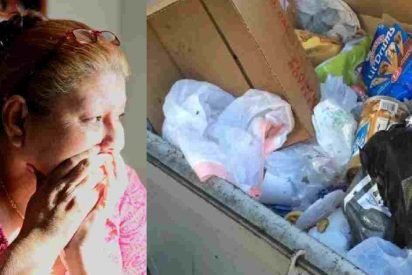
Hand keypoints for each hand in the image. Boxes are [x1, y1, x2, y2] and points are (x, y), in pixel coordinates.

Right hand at [2, 148, 105, 273]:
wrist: (39, 240)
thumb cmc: (36, 221)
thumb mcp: (37, 198)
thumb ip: (43, 183)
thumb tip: (39, 171)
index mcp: (50, 183)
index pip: (68, 163)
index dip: (82, 153)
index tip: (92, 149)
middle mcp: (61, 186)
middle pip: (82, 166)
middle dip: (96, 157)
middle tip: (106, 152)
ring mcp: (71, 195)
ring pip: (90, 175)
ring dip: (101, 168)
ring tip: (109, 165)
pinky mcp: (79, 206)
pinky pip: (94, 191)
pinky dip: (101, 184)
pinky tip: (108, 181)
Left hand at [63, 153, 128, 273]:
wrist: (79, 241)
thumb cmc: (77, 221)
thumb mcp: (81, 199)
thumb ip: (83, 186)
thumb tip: (77, 171)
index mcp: (103, 192)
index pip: (111, 172)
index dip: (110, 160)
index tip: (105, 147)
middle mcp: (108, 196)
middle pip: (119, 173)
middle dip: (116, 160)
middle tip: (112, 147)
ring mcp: (109, 202)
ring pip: (119, 181)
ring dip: (116, 167)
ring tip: (113, 155)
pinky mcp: (106, 209)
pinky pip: (112, 192)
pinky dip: (111, 181)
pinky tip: (107, 172)